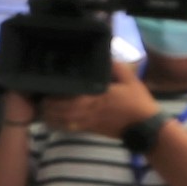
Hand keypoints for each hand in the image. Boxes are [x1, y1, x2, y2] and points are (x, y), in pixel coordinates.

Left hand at [40, 75, 160, 139]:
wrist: (145, 126)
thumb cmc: (138, 102)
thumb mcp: (130, 79)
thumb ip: (116, 67)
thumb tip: (105, 56)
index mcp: (97, 97)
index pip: (72, 97)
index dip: (57, 95)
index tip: (48, 89)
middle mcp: (90, 110)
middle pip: (63, 110)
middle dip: (50, 106)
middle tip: (41, 99)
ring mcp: (89, 122)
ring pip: (65, 121)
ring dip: (52, 116)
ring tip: (43, 109)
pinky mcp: (91, 130)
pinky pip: (71, 129)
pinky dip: (60, 125)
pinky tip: (53, 121)